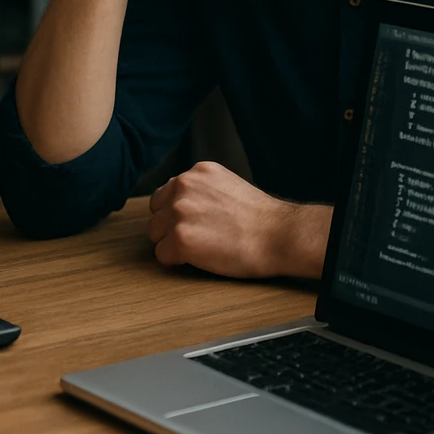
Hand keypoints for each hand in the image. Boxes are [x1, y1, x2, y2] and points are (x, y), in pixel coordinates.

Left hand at [148, 161, 332, 278]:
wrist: (278, 235)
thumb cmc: (259, 218)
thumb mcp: (227, 186)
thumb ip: (200, 189)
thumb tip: (179, 202)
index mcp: (196, 172)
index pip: (166, 194)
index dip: (177, 213)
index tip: (195, 224)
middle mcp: (183, 186)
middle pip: (157, 214)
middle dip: (171, 227)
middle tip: (200, 237)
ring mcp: (179, 211)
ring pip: (156, 234)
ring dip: (173, 244)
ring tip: (203, 248)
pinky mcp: (179, 238)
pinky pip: (162, 255)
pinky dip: (177, 261)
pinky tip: (201, 258)